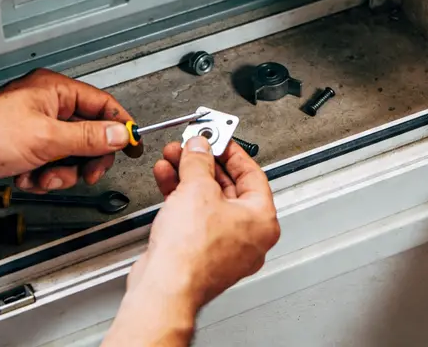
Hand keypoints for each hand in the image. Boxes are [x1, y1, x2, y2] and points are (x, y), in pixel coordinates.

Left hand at [0, 68, 135, 195]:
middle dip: (84, 158)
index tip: (132, 144)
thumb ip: (89, 138)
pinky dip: (41, 176)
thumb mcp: (48, 139)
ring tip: (43, 175)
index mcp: (53, 90)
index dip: (119, 125)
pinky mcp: (20, 148)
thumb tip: (119, 134)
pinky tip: (25, 177)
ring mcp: (31, 127)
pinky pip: (47, 164)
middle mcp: (44, 105)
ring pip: (67, 154)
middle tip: (86, 172)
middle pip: (86, 132)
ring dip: (59, 172)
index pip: (101, 104)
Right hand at [129, 137, 279, 312]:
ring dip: (189, 176)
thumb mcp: (197, 188)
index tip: (218, 138)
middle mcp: (248, 237)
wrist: (164, 287)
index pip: (252, 174)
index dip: (232, 151)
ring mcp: (224, 248)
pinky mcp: (201, 254)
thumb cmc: (191, 253)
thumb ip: (199, 161)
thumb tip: (199, 147)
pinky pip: (195, 217)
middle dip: (204, 163)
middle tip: (191, 146)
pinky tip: (166, 178)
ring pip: (208, 202)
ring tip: (173, 157)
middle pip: (228, 187)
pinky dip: (181, 197)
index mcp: (263, 221)